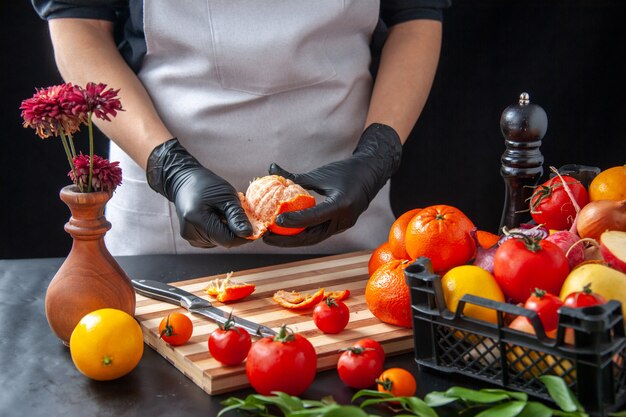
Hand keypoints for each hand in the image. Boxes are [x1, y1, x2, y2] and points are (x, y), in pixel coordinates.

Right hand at [146, 138, 251, 247]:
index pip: (227, 240)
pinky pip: (212, 240)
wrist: (183, 181)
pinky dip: (219, 230)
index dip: (243, 236)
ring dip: (227, 230)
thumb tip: (249, 234)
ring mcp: (189, 237)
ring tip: (222, 212)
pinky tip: (215, 217)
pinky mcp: (191, 238)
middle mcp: (190, 233)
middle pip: (224, 242)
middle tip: (236, 213)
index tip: (254, 227)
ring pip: (219, 242)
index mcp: (197, 220)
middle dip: (235, 230)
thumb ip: (237, 216)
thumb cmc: (206, 184)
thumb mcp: (226, 196)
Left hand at [263, 123, 401, 246]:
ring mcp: (343, 225)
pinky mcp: (340, 226)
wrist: (372, 174)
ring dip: (292, 240)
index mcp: (342, 204)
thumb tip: (272, 169)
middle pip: (312, 236)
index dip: (294, 221)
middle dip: (287, 240)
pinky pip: (318, 233)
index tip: (275, 221)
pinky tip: (284, 231)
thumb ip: (296, 177)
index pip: (314, 217)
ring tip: (271, 237)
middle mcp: (344, 219)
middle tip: (266, 237)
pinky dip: (301, 233)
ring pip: (314, 238)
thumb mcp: (321, 173)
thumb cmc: (347, 170)